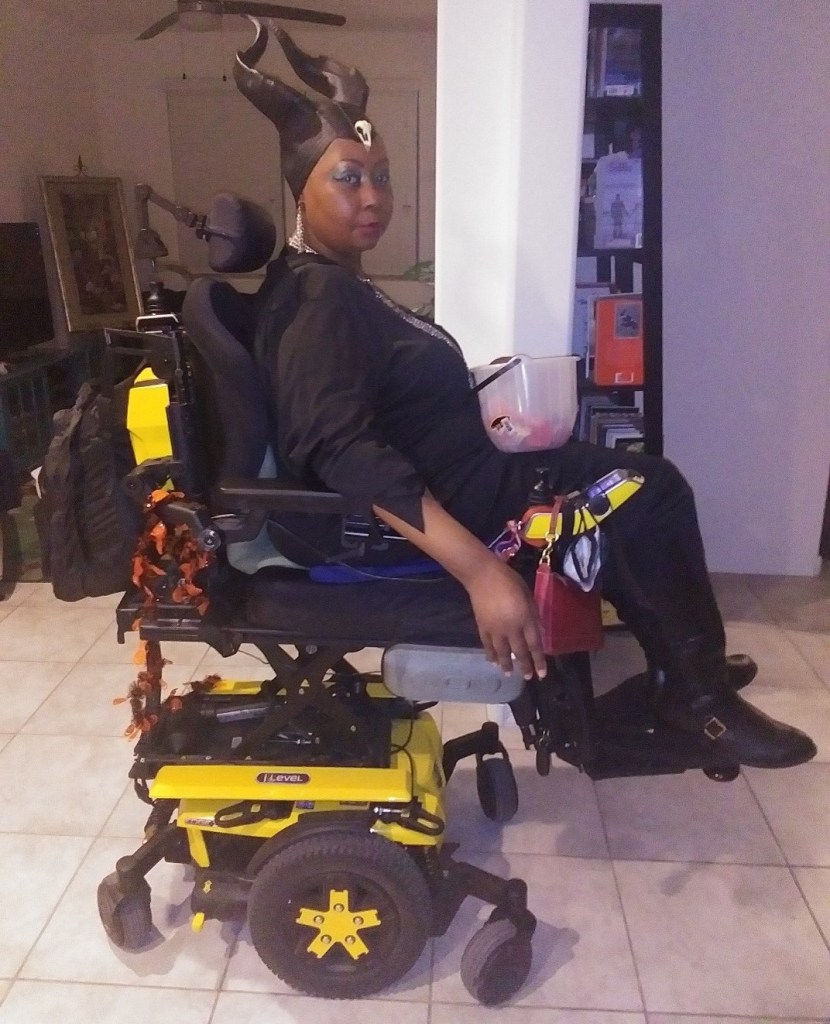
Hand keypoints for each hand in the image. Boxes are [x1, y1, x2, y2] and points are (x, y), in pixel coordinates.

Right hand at [465, 559, 546, 679]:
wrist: (483, 576)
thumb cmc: (509, 580)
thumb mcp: (528, 595)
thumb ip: (533, 614)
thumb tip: (537, 631)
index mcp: (525, 618)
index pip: (535, 644)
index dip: (539, 660)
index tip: (542, 674)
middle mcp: (511, 627)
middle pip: (519, 652)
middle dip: (524, 666)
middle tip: (527, 677)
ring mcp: (495, 629)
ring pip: (502, 652)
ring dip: (506, 665)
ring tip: (508, 674)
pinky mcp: (482, 627)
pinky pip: (488, 645)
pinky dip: (491, 655)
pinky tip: (493, 662)